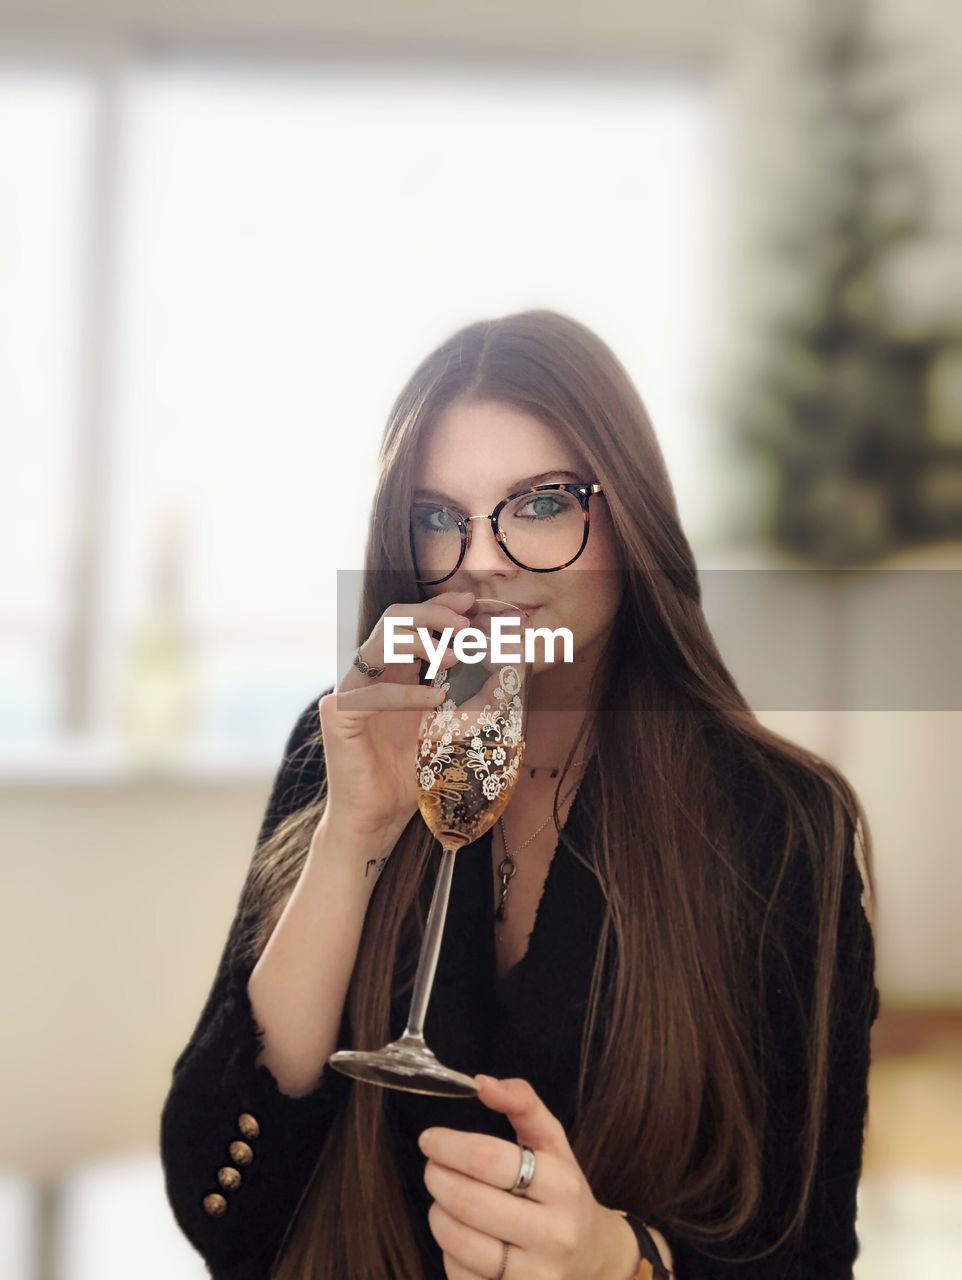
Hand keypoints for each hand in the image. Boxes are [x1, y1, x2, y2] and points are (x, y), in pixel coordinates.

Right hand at [318, 589, 475, 841]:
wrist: (381, 817)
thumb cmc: (414, 773)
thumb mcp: (455, 728)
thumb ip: (477, 698)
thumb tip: (512, 668)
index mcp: (394, 671)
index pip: (412, 622)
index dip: (439, 606)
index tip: (470, 602)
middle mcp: (370, 674)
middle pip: (392, 620)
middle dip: (431, 614)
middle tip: (465, 624)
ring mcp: (350, 691)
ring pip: (377, 644)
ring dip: (419, 643)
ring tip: (455, 657)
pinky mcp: (340, 714)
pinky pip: (372, 693)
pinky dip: (407, 694)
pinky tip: (435, 701)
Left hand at [418, 1074, 632, 1279]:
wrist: (594, 1259)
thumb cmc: (564, 1192)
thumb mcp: (554, 1143)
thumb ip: (522, 1103)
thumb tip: (481, 1082)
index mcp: (563, 1185)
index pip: (491, 1160)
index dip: (450, 1146)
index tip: (430, 1139)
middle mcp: (554, 1234)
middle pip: (468, 1201)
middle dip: (437, 1177)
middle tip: (432, 1167)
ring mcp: (536, 1276)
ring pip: (458, 1241)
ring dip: (437, 1213)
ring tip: (444, 1199)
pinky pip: (460, 1275)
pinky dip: (449, 1252)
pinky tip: (462, 1236)